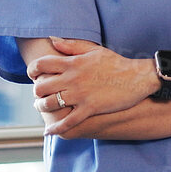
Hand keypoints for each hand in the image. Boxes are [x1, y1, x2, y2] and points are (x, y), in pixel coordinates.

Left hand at [28, 37, 158, 135]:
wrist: (137, 78)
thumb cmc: (116, 63)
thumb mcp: (94, 50)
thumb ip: (72, 46)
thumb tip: (52, 40)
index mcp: (73, 63)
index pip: (41, 65)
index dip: (32, 70)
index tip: (33, 75)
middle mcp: (73, 78)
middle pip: (41, 86)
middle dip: (36, 91)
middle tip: (39, 94)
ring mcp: (80, 95)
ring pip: (50, 104)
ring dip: (42, 107)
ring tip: (43, 107)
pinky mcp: (89, 109)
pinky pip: (67, 122)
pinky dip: (56, 128)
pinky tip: (49, 131)